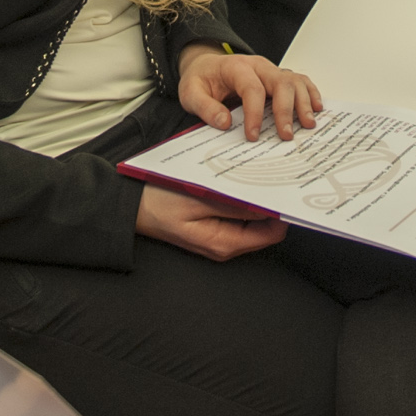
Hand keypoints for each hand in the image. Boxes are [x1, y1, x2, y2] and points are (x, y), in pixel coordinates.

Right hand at [136, 184, 287, 260]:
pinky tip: (239, 178)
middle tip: (274, 171)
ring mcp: (219, 237)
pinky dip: (242, 197)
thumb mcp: (197, 199)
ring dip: (256, 197)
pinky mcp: (213, 226)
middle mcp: (225, 245)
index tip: (286, 184)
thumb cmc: (158, 202)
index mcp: (225, 243)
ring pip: (252, 218)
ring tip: (257, 170)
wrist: (129, 207)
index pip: (272, 232)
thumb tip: (267, 205)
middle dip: (270, 201)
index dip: (282, 209)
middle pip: (265, 225)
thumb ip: (234, 205)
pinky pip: (237, 214)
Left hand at [178, 43, 321, 140]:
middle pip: (280, 82)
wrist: (206, 65)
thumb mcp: (190, 92)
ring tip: (308, 124)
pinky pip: (300, 80)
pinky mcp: (277, 77)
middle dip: (285, 110)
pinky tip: (317, 108)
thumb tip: (225, 122)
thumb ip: (204, 107)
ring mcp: (271, 70)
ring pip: (294, 80)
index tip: (252, 135)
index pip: (252, 88)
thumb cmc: (201, 79)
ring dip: (304, 102)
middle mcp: (258, 66)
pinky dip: (311, 93)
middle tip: (286, 135)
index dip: (254, 113)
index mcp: (236, 67)